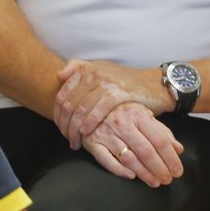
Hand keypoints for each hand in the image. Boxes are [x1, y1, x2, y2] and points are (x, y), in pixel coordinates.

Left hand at [54, 59, 170, 145]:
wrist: (152, 84)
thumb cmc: (124, 81)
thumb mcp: (101, 69)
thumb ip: (79, 68)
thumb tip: (59, 76)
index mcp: (86, 70)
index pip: (62, 95)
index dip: (57, 115)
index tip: (60, 129)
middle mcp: (94, 73)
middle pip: (69, 104)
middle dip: (65, 125)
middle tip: (67, 139)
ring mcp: (107, 82)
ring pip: (81, 109)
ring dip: (75, 129)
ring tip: (76, 142)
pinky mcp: (120, 92)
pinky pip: (98, 109)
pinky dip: (90, 122)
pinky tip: (86, 132)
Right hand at [80, 102, 184, 187]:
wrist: (92, 107)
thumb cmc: (123, 114)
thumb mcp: (144, 117)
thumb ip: (162, 132)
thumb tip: (179, 149)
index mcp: (138, 116)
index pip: (159, 140)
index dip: (171, 158)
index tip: (177, 170)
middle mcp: (122, 124)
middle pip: (146, 151)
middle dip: (159, 168)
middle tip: (167, 180)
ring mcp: (106, 134)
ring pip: (129, 158)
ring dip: (144, 173)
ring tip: (154, 182)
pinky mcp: (93, 143)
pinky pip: (107, 161)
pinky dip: (120, 170)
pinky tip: (132, 176)